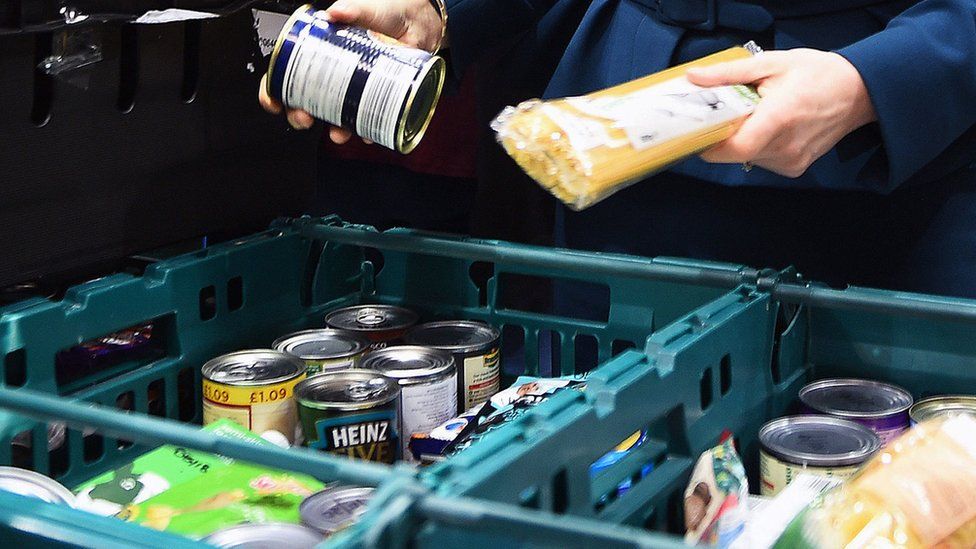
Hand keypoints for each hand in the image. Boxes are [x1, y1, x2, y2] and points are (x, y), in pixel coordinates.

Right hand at [258, 0, 444, 143]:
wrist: (420, 24)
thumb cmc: (389, 13)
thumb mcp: (368, 8)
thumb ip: (353, 8)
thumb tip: (335, 12)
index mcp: (322, 52)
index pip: (287, 73)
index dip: (274, 90)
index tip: (273, 101)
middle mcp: (335, 74)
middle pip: (306, 101)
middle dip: (300, 115)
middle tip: (304, 117)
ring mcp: (355, 88)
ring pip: (335, 116)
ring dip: (333, 129)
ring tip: (337, 132)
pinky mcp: (377, 98)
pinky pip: (367, 121)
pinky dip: (366, 131)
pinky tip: (367, 133)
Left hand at [686, 49, 876, 177]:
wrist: (859, 91)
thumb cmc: (818, 74)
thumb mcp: (771, 63)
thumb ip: (729, 73)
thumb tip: (694, 77)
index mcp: (779, 118)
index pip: (733, 148)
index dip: (710, 143)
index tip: (700, 129)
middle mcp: (786, 146)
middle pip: (735, 153)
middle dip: (724, 135)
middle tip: (730, 113)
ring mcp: (792, 161)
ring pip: (747, 158)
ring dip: (742, 139)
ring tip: (758, 115)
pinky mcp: (795, 168)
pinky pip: (761, 160)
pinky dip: (758, 145)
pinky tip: (772, 127)